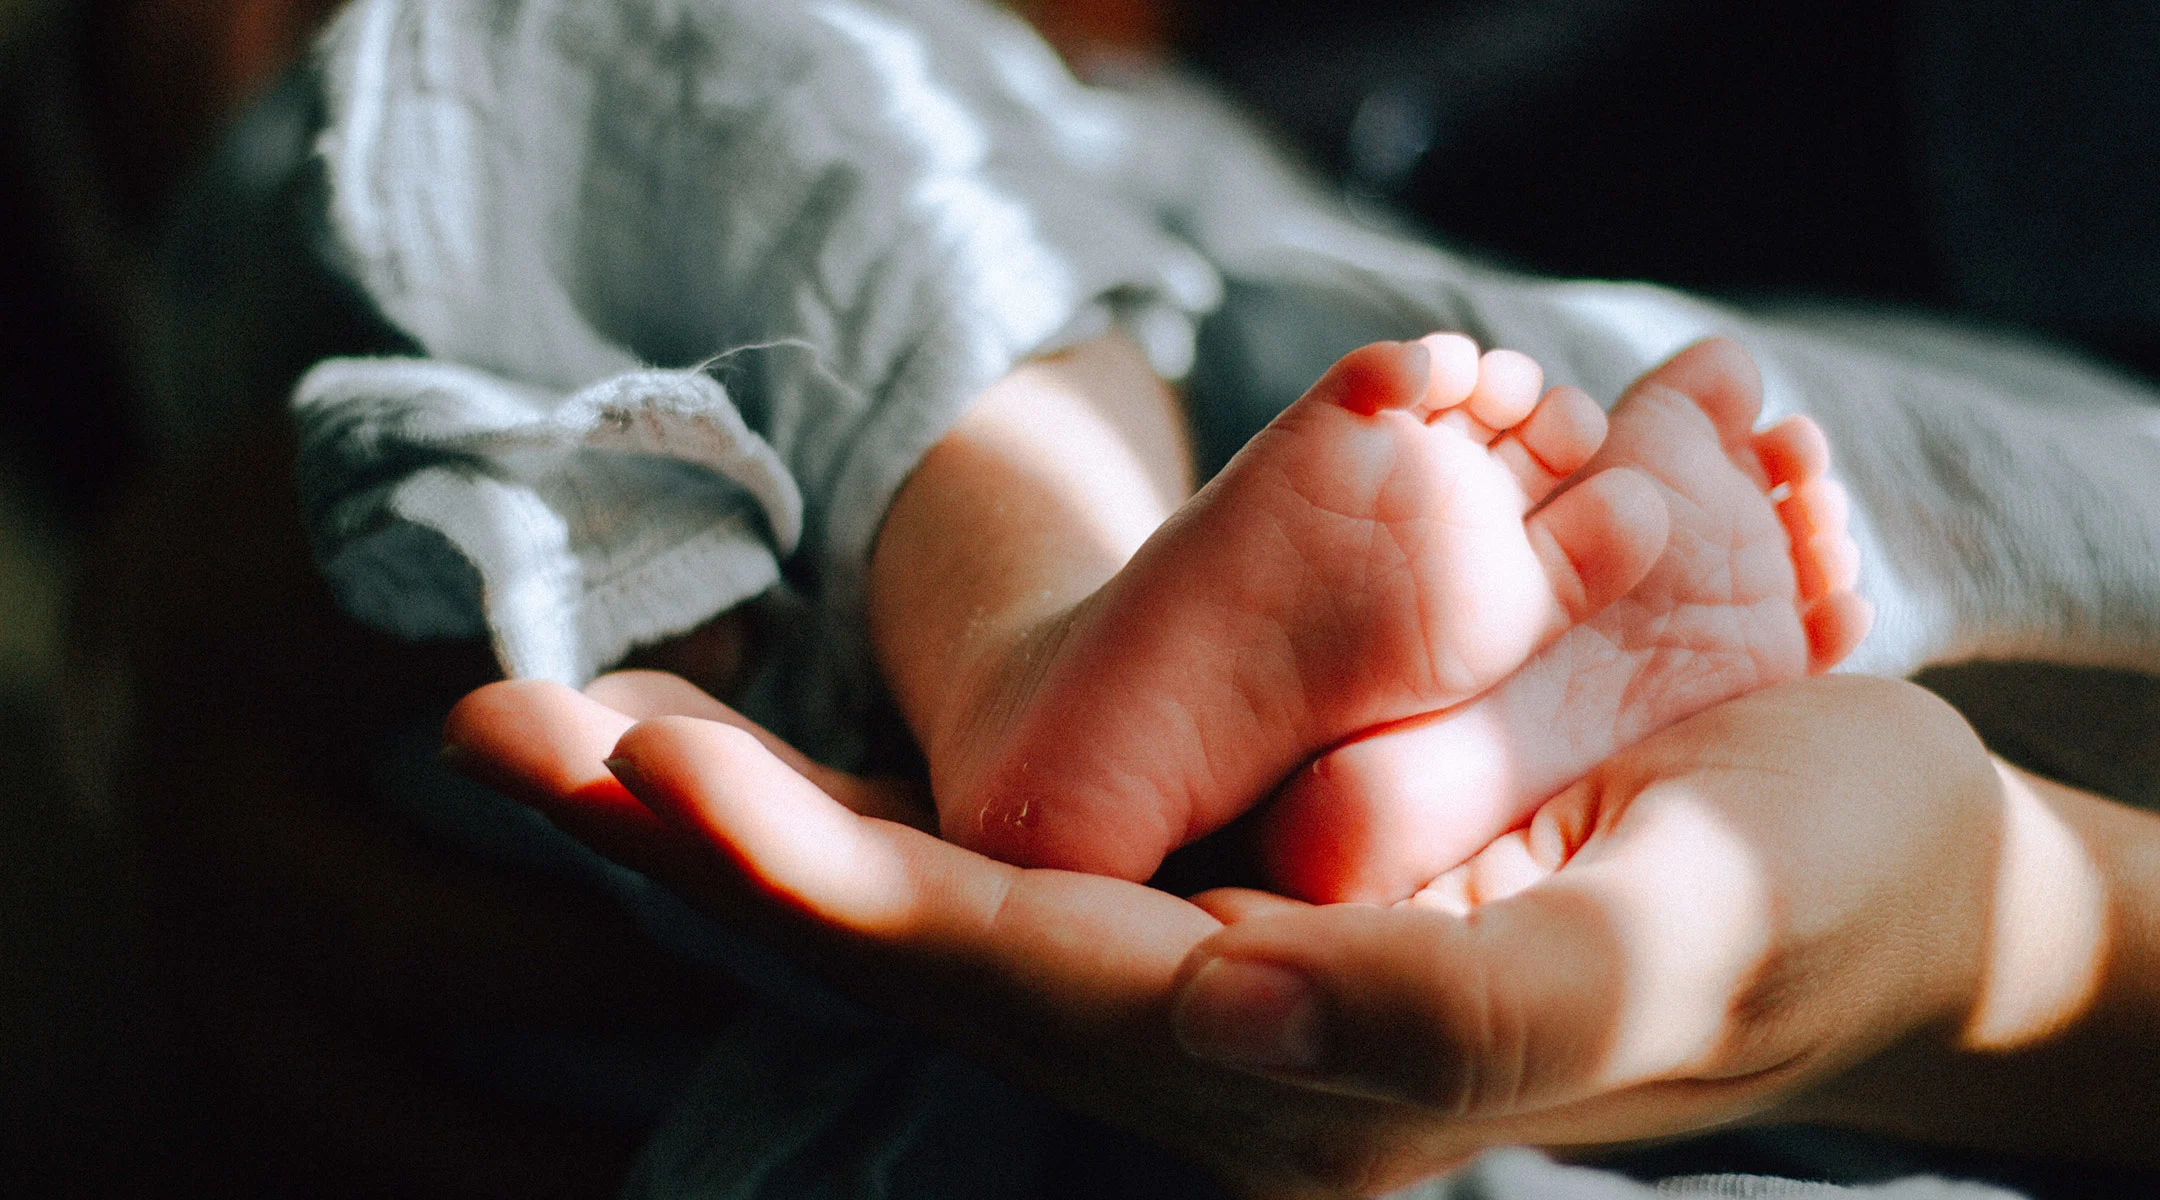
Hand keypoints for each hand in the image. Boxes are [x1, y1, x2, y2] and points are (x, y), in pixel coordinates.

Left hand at [445, 672, 2082, 1195]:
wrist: (1862, 888)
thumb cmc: (1799, 887)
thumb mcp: (1678, 931)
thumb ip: (1461, 994)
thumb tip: (1230, 987)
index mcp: (1301, 1074)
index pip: (1006, 973)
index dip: (815, 873)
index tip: (642, 770)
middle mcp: (1211, 1058)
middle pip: (907, 954)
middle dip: (701, 850)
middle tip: (497, 730)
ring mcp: (1201, 997)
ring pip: (921, 920)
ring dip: (737, 830)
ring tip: (560, 734)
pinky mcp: (1216, 922)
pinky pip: (993, 881)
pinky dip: (847, 815)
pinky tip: (746, 766)